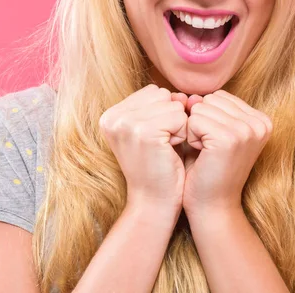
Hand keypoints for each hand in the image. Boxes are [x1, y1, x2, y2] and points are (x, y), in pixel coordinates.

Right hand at [98, 84, 187, 211]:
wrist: (154, 203)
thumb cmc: (158, 166)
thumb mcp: (153, 129)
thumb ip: (162, 105)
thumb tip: (183, 95)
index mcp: (111, 114)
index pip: (153, 91)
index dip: (164, 113)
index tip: (154, 138)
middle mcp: (113, 116)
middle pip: (163, 94)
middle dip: (171, 117)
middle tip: (161, 145)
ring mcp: (126, 124)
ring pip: (173, 104)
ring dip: (178, 126)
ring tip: (165, 148)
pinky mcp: (144, 132)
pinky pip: (180, 116)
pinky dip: (182, 133)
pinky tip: (170, 151)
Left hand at [180, 90, 272, 213]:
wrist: (212, 206)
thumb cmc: (209, 168)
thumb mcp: (213, 130)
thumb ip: (205, 108)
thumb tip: (191, 96)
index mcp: (261, 119)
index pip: (219, 96)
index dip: (208, 117)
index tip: (216, 143)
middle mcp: (260, 123)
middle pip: (210, 100)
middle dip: (201, 122)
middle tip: (210, 149)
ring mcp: (246, 130)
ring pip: (201, 108)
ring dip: (195, 130)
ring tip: (207, 153)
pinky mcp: (229, 138)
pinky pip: (194, 120)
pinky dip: (191, 137)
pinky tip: (202, 155)